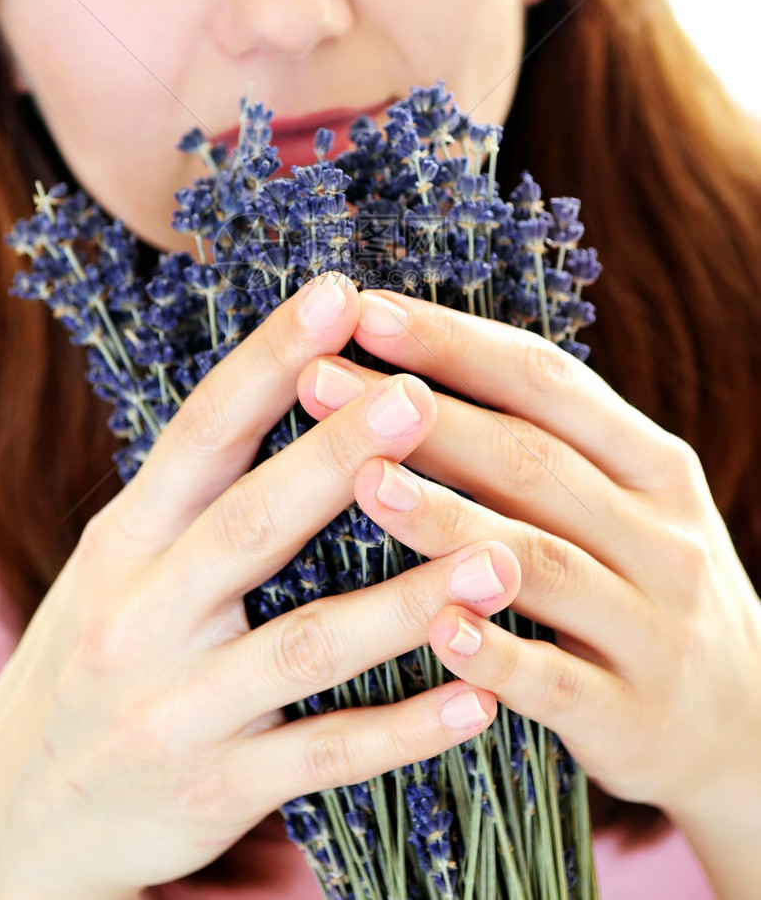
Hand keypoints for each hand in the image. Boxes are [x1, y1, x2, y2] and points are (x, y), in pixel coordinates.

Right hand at [0, 272, 522, 899]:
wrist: (21, 820)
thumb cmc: (98, 655)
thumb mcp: (122, 563)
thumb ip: (197, 492)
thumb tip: (294, 379)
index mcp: (126, 540)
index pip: (201, 433)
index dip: (267, 359)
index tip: (337, 295)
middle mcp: (143, 615)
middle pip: (250, 523)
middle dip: (335, 456)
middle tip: (420, 396)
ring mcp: (178, 708)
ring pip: (305, 646)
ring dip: (406, 604)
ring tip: (500, 560)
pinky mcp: (215, 790)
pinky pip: (324, 757)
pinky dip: (404, 729)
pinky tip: (479, 698)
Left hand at [297, 288, 760, 824]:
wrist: (747, 725)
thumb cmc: (647, 585)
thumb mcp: (626, 502)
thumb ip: (543, 442)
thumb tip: (409, 370)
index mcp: (652, 464)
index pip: (546, 381)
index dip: (452, 342)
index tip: (364, 311)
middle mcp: (661, 535)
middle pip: (531, 460)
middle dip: (419, 415)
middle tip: (318, 382)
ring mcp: (653, 627)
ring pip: (541, 562)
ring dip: (446, 519)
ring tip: (362, 482)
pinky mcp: (633, 715)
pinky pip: (556, 682)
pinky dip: (494, 654)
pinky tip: (434, 628)